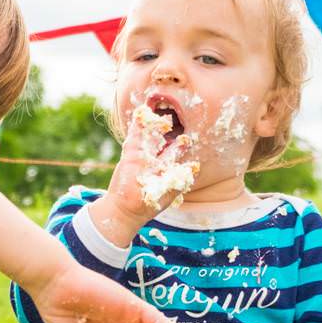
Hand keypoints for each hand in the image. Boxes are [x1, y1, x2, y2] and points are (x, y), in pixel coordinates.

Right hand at [103, 106, 196, 225]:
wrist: (126, 210)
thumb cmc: (150, 204)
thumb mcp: (169, 192)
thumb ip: (180, 179)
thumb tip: (195, 167)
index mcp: (165, 169)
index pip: (174, 153)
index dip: (181, 145)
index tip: (187, 138)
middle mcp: (155, 160)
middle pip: (164, 142)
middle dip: (170, 132)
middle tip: (178, 121)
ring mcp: (142, 156)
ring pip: (151, 136)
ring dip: (156, 125)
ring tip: (163, 115)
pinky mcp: (130, 153)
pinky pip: (135, 136)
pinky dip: (138, 124)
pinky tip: (142, 112)